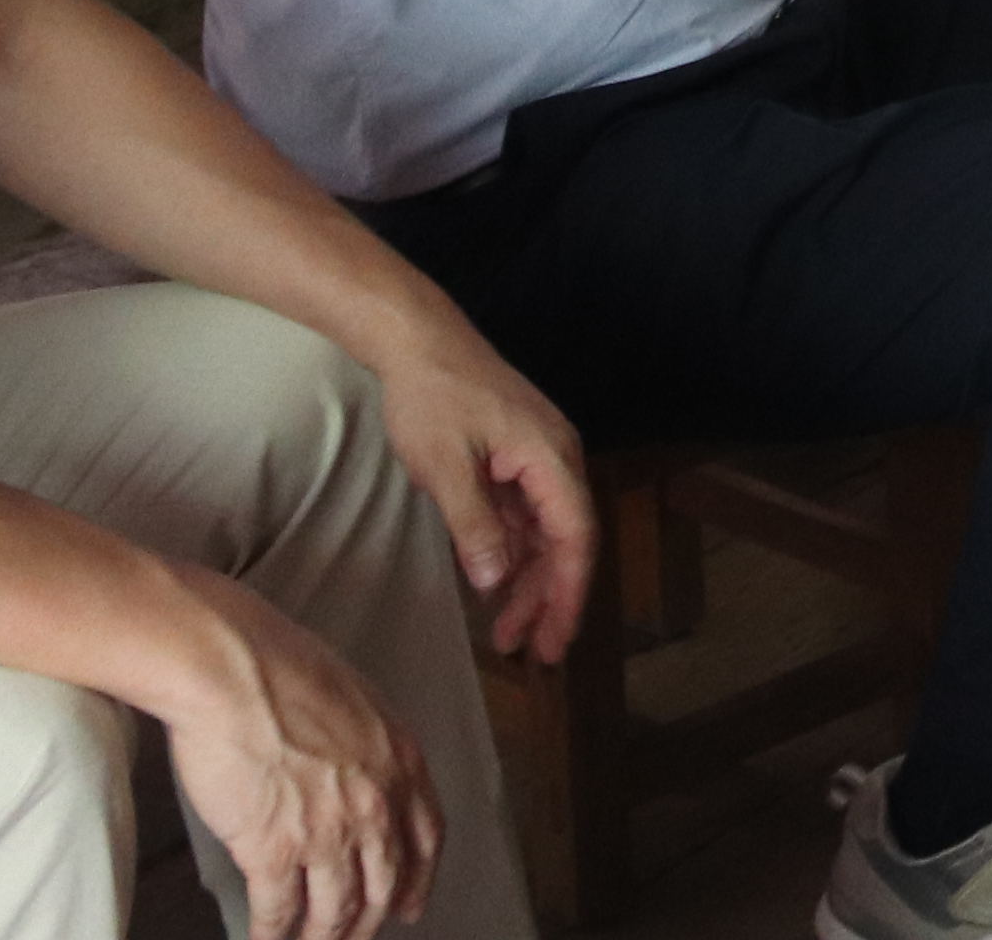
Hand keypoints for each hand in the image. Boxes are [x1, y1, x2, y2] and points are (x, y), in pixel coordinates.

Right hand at [159, 589, 450, 939]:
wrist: (232, 670)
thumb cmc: (281, 668)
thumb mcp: (355, 699)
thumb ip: (365, 745)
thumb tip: (354, 767)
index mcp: (399, 762)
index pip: (426, 837)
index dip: (419, 878)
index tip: (410, 905)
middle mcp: (375, 805)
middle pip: (382, 885)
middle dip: (367, 922)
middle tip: (352, 938)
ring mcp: (327, 833)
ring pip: (335, 910)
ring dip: (322, 939)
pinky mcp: (274, 851)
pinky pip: (278, 912)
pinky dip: (271, 936)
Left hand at [361, 320, 599, 667]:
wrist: (416, 339)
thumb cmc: (434, 396)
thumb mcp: (446, 467)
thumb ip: (476, 527)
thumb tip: (496, 582)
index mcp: (551, 458)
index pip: (575, 536)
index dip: (569, 591)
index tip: (557, 637)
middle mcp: (556, 459)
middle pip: (566, 540)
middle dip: (551, 598)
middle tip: (535, 652)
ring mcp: (536, 457)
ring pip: (544, 532)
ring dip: (529, 581)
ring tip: (506, 633)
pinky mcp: (514, 457)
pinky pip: (524, 516)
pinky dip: (512, 553)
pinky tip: (492, 582)